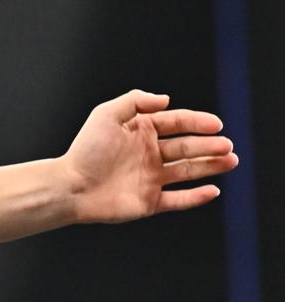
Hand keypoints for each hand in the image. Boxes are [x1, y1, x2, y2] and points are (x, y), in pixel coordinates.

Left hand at [60, 89, 236, 223]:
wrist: (70, 186)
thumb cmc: (85, 150)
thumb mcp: (106, 115)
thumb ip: (135, 101)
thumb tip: (166, 99)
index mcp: (140, 132)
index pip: (176, 123)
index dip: (197, 122)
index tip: (216, 125)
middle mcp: (148, 154)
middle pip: (186, 147)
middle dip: (209, 145)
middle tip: (227, 146)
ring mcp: (150, 178)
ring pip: (187, 171)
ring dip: (210, 166)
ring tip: (230, 161)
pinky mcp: (149, 202)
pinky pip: (178, 200)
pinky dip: (196, 197)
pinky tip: (213, 190)